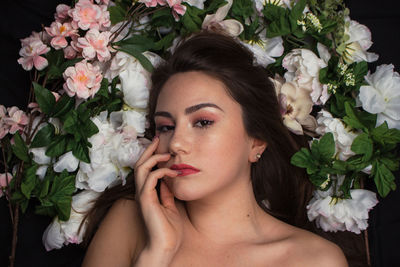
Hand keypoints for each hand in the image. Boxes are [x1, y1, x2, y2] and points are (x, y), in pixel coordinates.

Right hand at [134, 136, 182, 261]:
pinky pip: (150, 179)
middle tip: (158, 138)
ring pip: (141, 168)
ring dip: (154, 158)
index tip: (161, 145)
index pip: (145, 169)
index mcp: (148, 193)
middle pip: (140, 164)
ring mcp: (143, 196)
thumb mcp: (171, 206)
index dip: (151, 156)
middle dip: (149, 150)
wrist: (166, 247)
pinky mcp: (147, 200)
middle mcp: (143, 193)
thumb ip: (167, 194)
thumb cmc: (170, 230)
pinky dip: (161, 172)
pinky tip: (173, 173)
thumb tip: (169, 181)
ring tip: (167, 154)